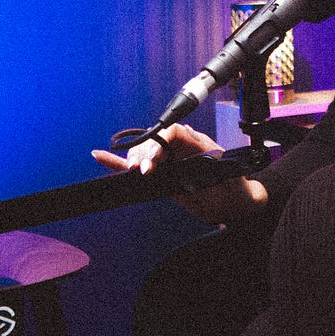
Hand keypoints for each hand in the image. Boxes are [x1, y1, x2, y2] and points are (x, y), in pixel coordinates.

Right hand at [92, 125, 267, 223]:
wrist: (234, 203)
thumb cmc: (233, 188)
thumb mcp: (226, 177)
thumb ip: (208, 168)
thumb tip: (192, 161)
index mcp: (198, 142)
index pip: (174, 131)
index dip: (160, 142)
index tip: (153, 160)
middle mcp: (182, 147)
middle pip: (155, 140)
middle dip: (145, 153)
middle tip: (142, 170)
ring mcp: (170, 159)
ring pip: (144, 151)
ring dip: (134, 159)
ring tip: (132, 169)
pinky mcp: (161, 173)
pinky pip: (139, 165)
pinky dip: (119, 163)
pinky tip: (100, 156)